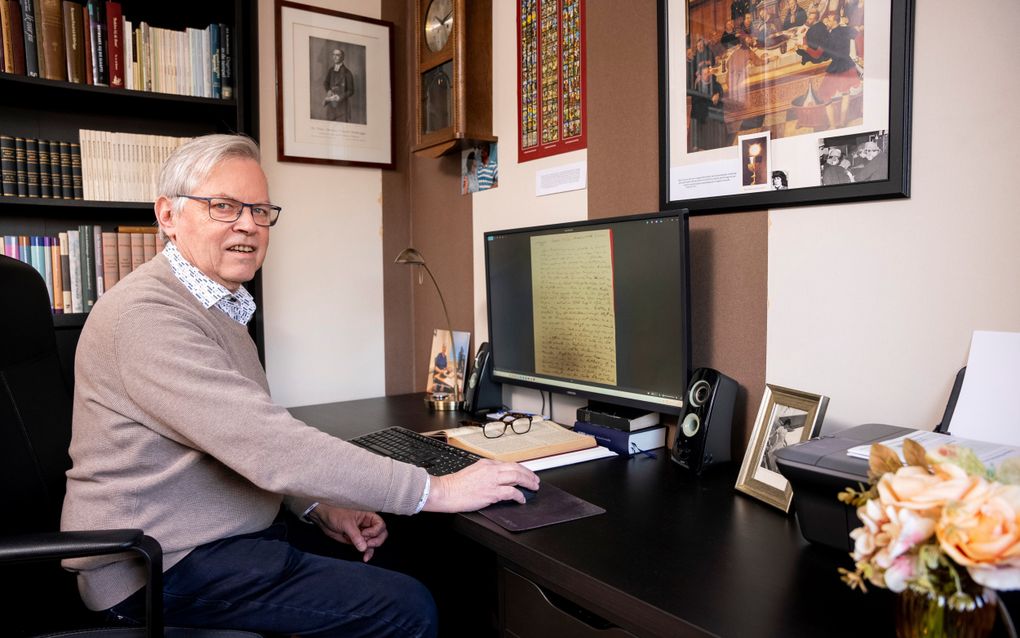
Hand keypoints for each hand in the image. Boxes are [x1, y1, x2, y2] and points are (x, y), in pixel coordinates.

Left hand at [308, 505, 387, 561]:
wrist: (323, 519)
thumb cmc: (335, 515)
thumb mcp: (346, 523)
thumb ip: (355, 535)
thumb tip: (364, 547)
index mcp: (368, 516)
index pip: (381, 524)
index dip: (375, 531)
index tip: (364, 533)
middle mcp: (368, 525)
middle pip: (381, 534)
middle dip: (376, 541)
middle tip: (366, 543)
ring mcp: (363, 534)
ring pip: (375, 542)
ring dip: (372, 548)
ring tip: (364, 552)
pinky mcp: (357, 541)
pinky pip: (366, 548)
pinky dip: (367, 553)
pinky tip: (365, 558)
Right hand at [423, 459, 539, 511]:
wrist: (446, 491)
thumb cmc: (456, 485)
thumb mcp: (473, 471)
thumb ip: (486, 473)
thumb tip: (497, 478)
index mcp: (487, 464)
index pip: (509, 464)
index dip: (521, 469)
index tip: (526, 474)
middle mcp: (491, 470)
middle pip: (516, 468)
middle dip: (528, 474)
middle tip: (535, 480)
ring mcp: (492, 480)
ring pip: (517, 477)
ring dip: (528, 482)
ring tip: (533, 487)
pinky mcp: (492, 492)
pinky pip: (511, 492)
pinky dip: (519, 496)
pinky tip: (522, 499)